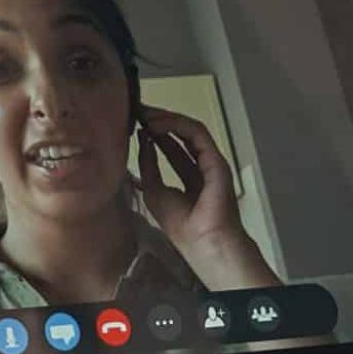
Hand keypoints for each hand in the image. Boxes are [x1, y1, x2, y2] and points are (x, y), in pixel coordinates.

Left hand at [135, 107, 279, 288]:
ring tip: (145, 115)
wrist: (204, 242)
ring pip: (189, 130)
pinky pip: (196, 134)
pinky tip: (157, 125)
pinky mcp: (216, 159)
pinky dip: (176, 125)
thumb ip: (149, 166)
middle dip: (159, 121)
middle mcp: (202, 166)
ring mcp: (211, 162)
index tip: (136, 123)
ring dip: (166, 119)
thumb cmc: (182, 226)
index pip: (173, 148)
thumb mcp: (155, 192)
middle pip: (181, 135)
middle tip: (139, 111)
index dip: (155, 134)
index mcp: (190, 178)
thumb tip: (143, 142)